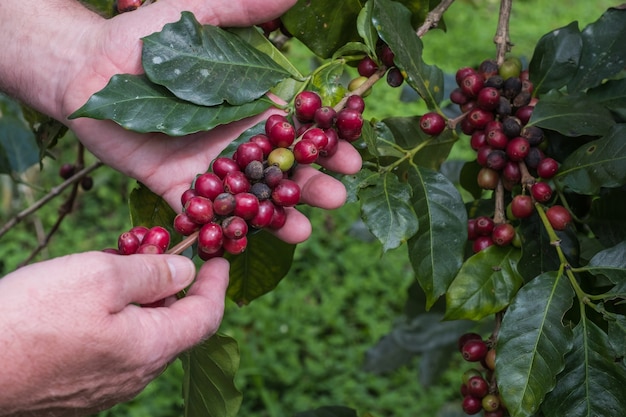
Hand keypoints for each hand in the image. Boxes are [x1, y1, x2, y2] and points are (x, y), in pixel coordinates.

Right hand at [0, 252, 228, 415]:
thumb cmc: (33, 316)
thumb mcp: (102, 276)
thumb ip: (154, 273)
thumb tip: (186, 272)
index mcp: (152, 348)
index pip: (207, 317)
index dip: (216, 284)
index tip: (218, 258)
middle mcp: (135, 375)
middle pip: (174, 325)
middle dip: (172, 286)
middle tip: (156, 252)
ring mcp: (105, 387)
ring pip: (142, 335)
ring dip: (142, 301)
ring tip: (120, 267)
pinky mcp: (77, 389)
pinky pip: (114, 349)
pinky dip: (117, 319)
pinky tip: (91, 299)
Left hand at [58, 0, 361, 243]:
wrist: (83, 68)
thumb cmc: (141, 38)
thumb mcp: (195, 13)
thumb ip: (242, 8)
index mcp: (248, 104)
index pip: (296, 129)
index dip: (325, 143)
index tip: (352, 156)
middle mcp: (234, 139)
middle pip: (279, 168)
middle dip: (309, 184)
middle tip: (336, 198)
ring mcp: (207, 167)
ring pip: (248, 196)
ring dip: (276, 216)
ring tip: (301, 231)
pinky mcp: (175, 187)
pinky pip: (201, 212)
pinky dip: (221, 229)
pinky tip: (244, 243)